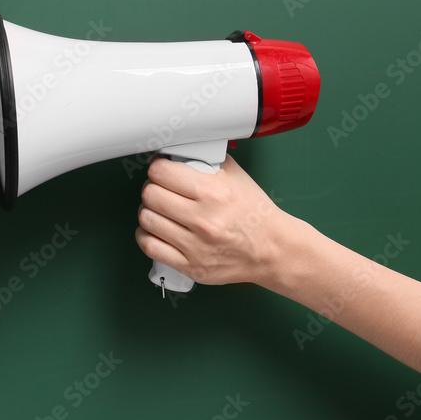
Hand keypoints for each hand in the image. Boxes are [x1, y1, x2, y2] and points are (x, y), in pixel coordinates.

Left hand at [135, 154, 301, 286]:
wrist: (274, 250)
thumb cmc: (255, 214)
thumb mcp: (236, 177)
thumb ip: (206, 161)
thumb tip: (177, 153)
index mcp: (214, 193)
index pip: (161, 172)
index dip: (158, 168)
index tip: (161, 171)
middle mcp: (203, 220)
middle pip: (150, 195)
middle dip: (153, 188)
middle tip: (160, 189)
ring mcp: (196, 246)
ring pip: (147, 219)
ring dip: (149, 211)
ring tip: (159, 209)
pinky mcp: (191, 266)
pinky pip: (150, 247)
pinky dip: (147, 235)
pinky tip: (156, 230)